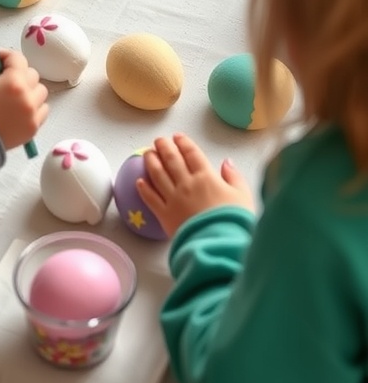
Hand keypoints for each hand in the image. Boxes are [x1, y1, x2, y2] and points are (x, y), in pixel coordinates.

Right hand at [0, 48, 48, 150]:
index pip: (17, 58)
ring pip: (40, 92)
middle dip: (16, 73)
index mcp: (13, 82)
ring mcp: (32, 115)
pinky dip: (32, 107)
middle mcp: (27, 97)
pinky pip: (41, 111)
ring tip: (9, 97)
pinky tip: (16, 110)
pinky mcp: (32, 130)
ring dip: (28, 90)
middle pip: (31, 74)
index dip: (5, 56)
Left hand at [136, 133, 254, 238]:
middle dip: (164, 147)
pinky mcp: (165, 215)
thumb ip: (234, 177)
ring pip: (158, 175)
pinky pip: (151, 199)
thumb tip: (227, 162)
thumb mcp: (243, 196)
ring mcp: (174, 199)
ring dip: (151, 162)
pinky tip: (139, 181)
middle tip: (159, 140)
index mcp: (207, 177)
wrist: (220, 245)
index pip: (192, 154)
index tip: (177, 137)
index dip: (184, 143)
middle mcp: (187, 184)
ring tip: (147, 153)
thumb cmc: (235, 221)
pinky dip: (144, 189)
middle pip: (172, 160)